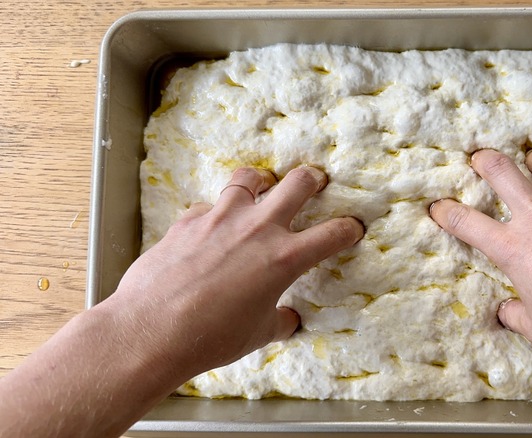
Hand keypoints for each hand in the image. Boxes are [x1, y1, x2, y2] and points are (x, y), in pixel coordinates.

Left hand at [102, 166, 363, 376]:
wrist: (151, 330)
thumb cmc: (211, 338)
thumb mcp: (258, 334)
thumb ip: (279, 320)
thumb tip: (289, 320)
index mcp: (284, 258)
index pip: (332, 234)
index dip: (350, 228)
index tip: (353, 228)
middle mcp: (257, 229)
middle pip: (298, 183)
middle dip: (313, 179)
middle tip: (316, 182)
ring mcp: (220, 218)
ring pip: (249, 178)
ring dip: (260, 182)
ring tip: (261, 188)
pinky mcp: (188, 220)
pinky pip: (209, 206)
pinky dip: (216, 213)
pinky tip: (211, 228)